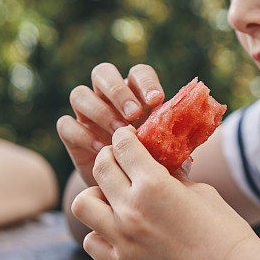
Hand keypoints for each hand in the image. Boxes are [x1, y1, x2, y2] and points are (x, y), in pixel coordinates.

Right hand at [57, 63, 164, 186]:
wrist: (127, 187)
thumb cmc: (152, 161)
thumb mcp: (166, 149)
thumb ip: (174, 141)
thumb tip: (192, 144)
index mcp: (135, 92)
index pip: (138, 72)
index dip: (145, 82)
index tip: (157, 100)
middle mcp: (107, 96)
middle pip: (102, 72)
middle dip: (118, 91)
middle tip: (134, 114)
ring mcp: (86, 113)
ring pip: (79, 94)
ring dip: (100, 111)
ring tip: (120, 133)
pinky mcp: (71, 134)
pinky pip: (66, 124)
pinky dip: (82, 134)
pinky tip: (103, 149)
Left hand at [72, 126, 259, 259]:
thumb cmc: (223, 229)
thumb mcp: (201, 191)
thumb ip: (173, 176)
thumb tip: (162, 164)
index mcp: (154, 185)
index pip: (124, 147)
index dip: (125, 136)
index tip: (128, 136)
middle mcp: (131, 210)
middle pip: (101, 168)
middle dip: (110, 156)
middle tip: (120, 158)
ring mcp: (123, 240)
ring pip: (85, 204)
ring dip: (97, 193)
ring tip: (113, 195)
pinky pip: (93, 241)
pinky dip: (100, 230)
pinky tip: (117, 227)